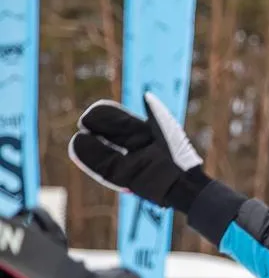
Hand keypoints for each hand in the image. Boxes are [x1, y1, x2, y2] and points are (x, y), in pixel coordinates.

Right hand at [68, 92, 208, 212]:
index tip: (92, 113)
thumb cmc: (178, 155)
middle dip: (96, 129)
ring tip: (77, 138)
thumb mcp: (166, 130)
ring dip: (89, 146)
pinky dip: (90, 161)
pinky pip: (103, 169)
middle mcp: (135, 148)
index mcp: (145, 134)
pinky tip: (79, 150)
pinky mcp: (124, 178)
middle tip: (84, 123)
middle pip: (110, 135)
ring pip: (104, 152)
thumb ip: (155, 113)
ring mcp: (129, 163)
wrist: (182, 182)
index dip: (105, 116)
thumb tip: (146, 95)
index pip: (120, 122)